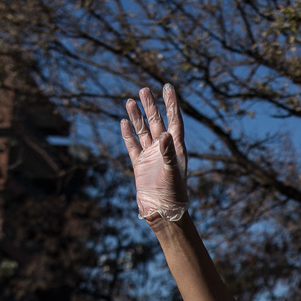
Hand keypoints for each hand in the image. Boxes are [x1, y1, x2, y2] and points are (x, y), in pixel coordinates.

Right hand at [121, 84, 188, 221]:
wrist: (162, 212)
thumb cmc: (173, 194)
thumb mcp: (172, 172)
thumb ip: (168, 153)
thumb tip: (165, 135)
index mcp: (177, 149)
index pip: (174, 121)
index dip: (171, 104)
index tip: (168, 88)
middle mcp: (164, 150)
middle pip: (157, 122)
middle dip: (151, 106)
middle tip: (144, 89)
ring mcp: (151, 157)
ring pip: (143, 132)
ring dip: (137, 117)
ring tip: (130, 101)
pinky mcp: (140, 165)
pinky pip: (133, 146)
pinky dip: (128, 134)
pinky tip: (123, 122)